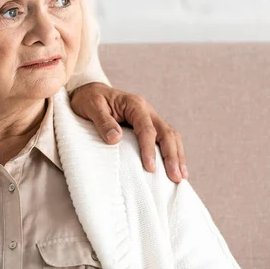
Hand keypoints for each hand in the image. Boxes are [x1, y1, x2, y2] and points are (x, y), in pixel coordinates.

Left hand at [70, 83, 187, 182]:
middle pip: (166, 133)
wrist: (88, 91)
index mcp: (134, 104)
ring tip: (181, 176)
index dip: (149, 149)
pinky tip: (176, 167)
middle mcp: (146, 110)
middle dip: (172, 155)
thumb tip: (116, 139)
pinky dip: (172, 152)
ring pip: (170, 136)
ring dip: (177, 156)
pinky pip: (165, 139)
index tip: (150, 168)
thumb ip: (103, 121)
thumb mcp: (90, 106)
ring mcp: (149, 118)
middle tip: (175, 177)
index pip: (147, 129)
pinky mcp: (148, 126)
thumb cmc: (88, 99)